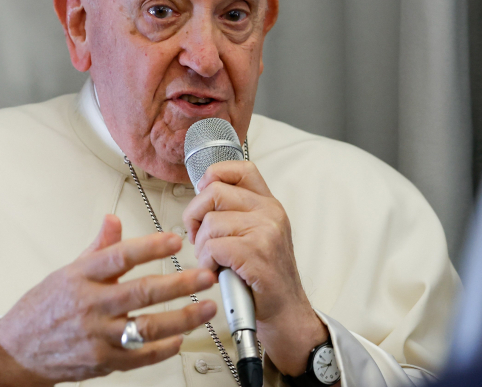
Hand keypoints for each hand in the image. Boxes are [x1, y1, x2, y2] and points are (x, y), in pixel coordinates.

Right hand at [0, 215, 217, 386]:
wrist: (17, 350)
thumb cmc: (43, 309)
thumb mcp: (67, 271)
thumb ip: (99, 248)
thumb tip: (114, 220)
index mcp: (81, 277)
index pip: (119, 257)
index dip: (149, 247)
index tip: (175, 240)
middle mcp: (90, 305)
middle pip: (141, 292)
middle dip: (179, 284)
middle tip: (205, 276)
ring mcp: (97, 336)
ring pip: (147, 327)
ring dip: (182, 318)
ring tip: (206, 308)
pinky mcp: (102, 362)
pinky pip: (139, 356)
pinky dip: (163, 349)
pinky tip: (180, 339)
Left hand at [182, 161, 328, 376]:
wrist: (285, 311)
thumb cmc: (263, 275)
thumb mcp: (257, 234)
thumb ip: (237, 212)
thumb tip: (201, 195)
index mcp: (269, 204)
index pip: (241, 169)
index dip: (214, 175)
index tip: (204, 193)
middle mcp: (270, 213)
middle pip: (214, 193)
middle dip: (195, 216)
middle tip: (199, 237)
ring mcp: (265, 232)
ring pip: (210, 223)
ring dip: (202, 246)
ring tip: (213, 261)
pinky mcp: (256, 253)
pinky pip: (213, 247)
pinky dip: (207, 262)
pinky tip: (217, 272)